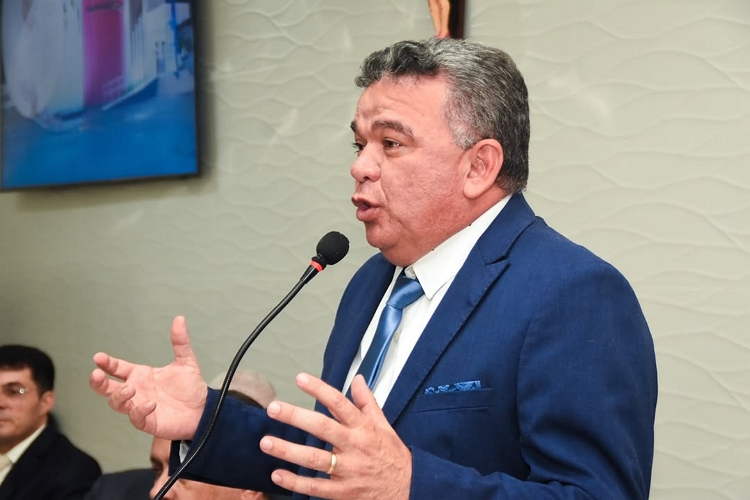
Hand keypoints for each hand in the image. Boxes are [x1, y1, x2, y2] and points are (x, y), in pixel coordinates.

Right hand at [89, 316, 206, 440]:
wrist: (203, 410)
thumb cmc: (190, 388)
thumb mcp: (186, 361)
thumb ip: (180, 342)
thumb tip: (180, 319)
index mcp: (140, 375)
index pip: (117, 368)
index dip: (107, 363)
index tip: (99, 357)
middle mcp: (136, 391)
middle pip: (107, 388)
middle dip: (98, 382)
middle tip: (96, 374)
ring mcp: (139, 406)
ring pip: (117, 403)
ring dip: (119, 396)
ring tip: (129, 389)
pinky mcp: (148, 422)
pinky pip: (136, 418)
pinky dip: (140, 410)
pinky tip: (151, 403)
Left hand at [259, 374, 410, 499]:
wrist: (408, 489)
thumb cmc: (392, 456)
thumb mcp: (384, 425)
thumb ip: (367, 402)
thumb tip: (358, 379)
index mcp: (363, 428)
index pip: (340, 403)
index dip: (320, 389)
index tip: (300, 379)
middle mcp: (354, 446)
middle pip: (323, 428)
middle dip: (296, 417)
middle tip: (274, 408)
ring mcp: (347, 470)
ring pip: (314, 459)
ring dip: (288, 451)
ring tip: (267, 442)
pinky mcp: (342, 491)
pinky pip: (315, 487)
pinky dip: (295, 482)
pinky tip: (277, 475)